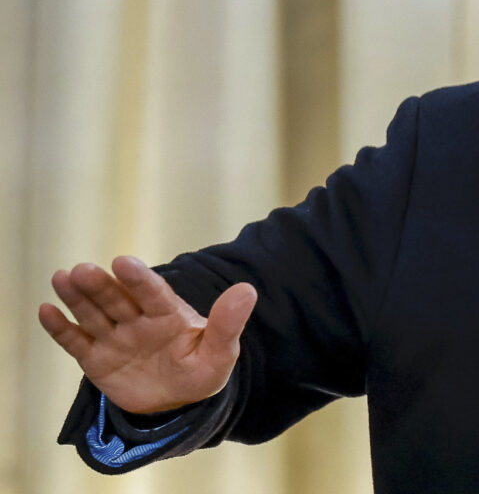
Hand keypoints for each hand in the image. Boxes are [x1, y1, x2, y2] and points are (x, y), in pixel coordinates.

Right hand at [38, 256, 256, 413]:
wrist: (178, 400)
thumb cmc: (202, 370)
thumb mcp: (219, 353)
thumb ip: (228, 324)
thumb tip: (247, 290)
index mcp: (169, 314)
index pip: (154, 293)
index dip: (139, 279)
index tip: (124, 261)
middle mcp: (139, 320)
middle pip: (117, 299)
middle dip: (101, 285)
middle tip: (82, 269)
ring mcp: (116, 337)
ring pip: (94, 314)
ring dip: (77, 297)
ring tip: (62, 277)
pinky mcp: (96, 358)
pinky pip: (76, 341)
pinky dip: (61, 328)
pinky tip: (47, 310)